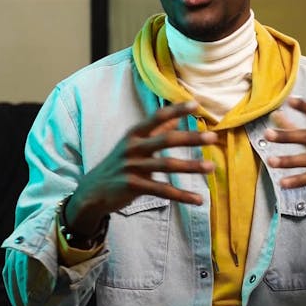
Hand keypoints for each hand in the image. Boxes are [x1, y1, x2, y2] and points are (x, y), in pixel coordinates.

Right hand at [68, 101, 216, 231]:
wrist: (92, 191)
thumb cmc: (119, 164)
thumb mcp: (133, 143)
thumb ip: (155, 131)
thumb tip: (176, 117)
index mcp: (134, 134)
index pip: (157, 118)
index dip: (176, 110)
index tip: (196, 104)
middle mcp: (133, 147)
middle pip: (166, 140)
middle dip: (191, 138)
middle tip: (213, 137)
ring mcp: (132, 167)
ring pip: (167, 166)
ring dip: (191, 166)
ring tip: (211, 167)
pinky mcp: (133, 186)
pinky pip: (162, 191)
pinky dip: (181, 196)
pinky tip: (198, 200)